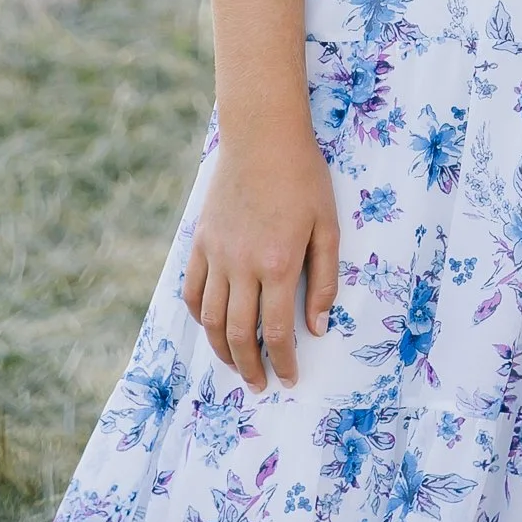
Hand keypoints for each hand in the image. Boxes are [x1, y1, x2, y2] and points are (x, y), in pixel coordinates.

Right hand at [183, 133, 338, 391]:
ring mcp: (217, 256)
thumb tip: (319, 328)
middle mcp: (242, 267)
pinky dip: (201, 317)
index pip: (277, 331)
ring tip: (237, 366)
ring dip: (223, 352)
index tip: (289, 379)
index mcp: (278, 265)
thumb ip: (324, 279)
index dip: (284, 361)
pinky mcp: (201, 243)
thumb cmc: (304, 177)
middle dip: (251, 368)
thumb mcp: (328, 225)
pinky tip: (212, 327)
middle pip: (240, 335)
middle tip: (260, 384)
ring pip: (212, 321)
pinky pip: (193, 292)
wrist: (262, 137)